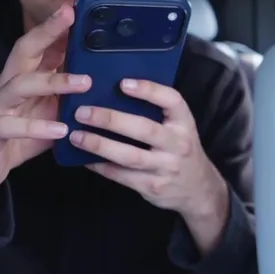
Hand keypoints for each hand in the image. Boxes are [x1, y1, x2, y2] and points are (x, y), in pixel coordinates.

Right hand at [0, 5, 89, 217]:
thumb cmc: (17, 138)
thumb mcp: (47, 114)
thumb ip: (67, 97)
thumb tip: (103, 82)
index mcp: (21, 79)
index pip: (37, 46)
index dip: (54, 27)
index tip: (76, 8)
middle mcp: (5, 87)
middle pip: (22, 51)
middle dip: (47, 33)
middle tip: (73, 21)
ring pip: (18, 85)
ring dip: (53, 82)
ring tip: (84, 83)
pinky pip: (8, 126)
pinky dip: (35, 128)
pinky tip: (60, 130)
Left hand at [69, 79, 227, 220]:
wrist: (198, 189)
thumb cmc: (180, 150)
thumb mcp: (179, 128)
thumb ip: (157, 113)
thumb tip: (113, 92)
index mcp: (184, 123)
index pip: (172, 101)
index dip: (149, 90)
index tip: (123, 83)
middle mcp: (178, 144)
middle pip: (144, 129)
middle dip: (111, 120)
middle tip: (83, 112)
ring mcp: (165, 167)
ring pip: (130, 156)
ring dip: (100, 145)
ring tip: (76, 136)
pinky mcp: (152, 187)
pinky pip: (122, 175)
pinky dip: (100, 166)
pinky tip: (83, 158)